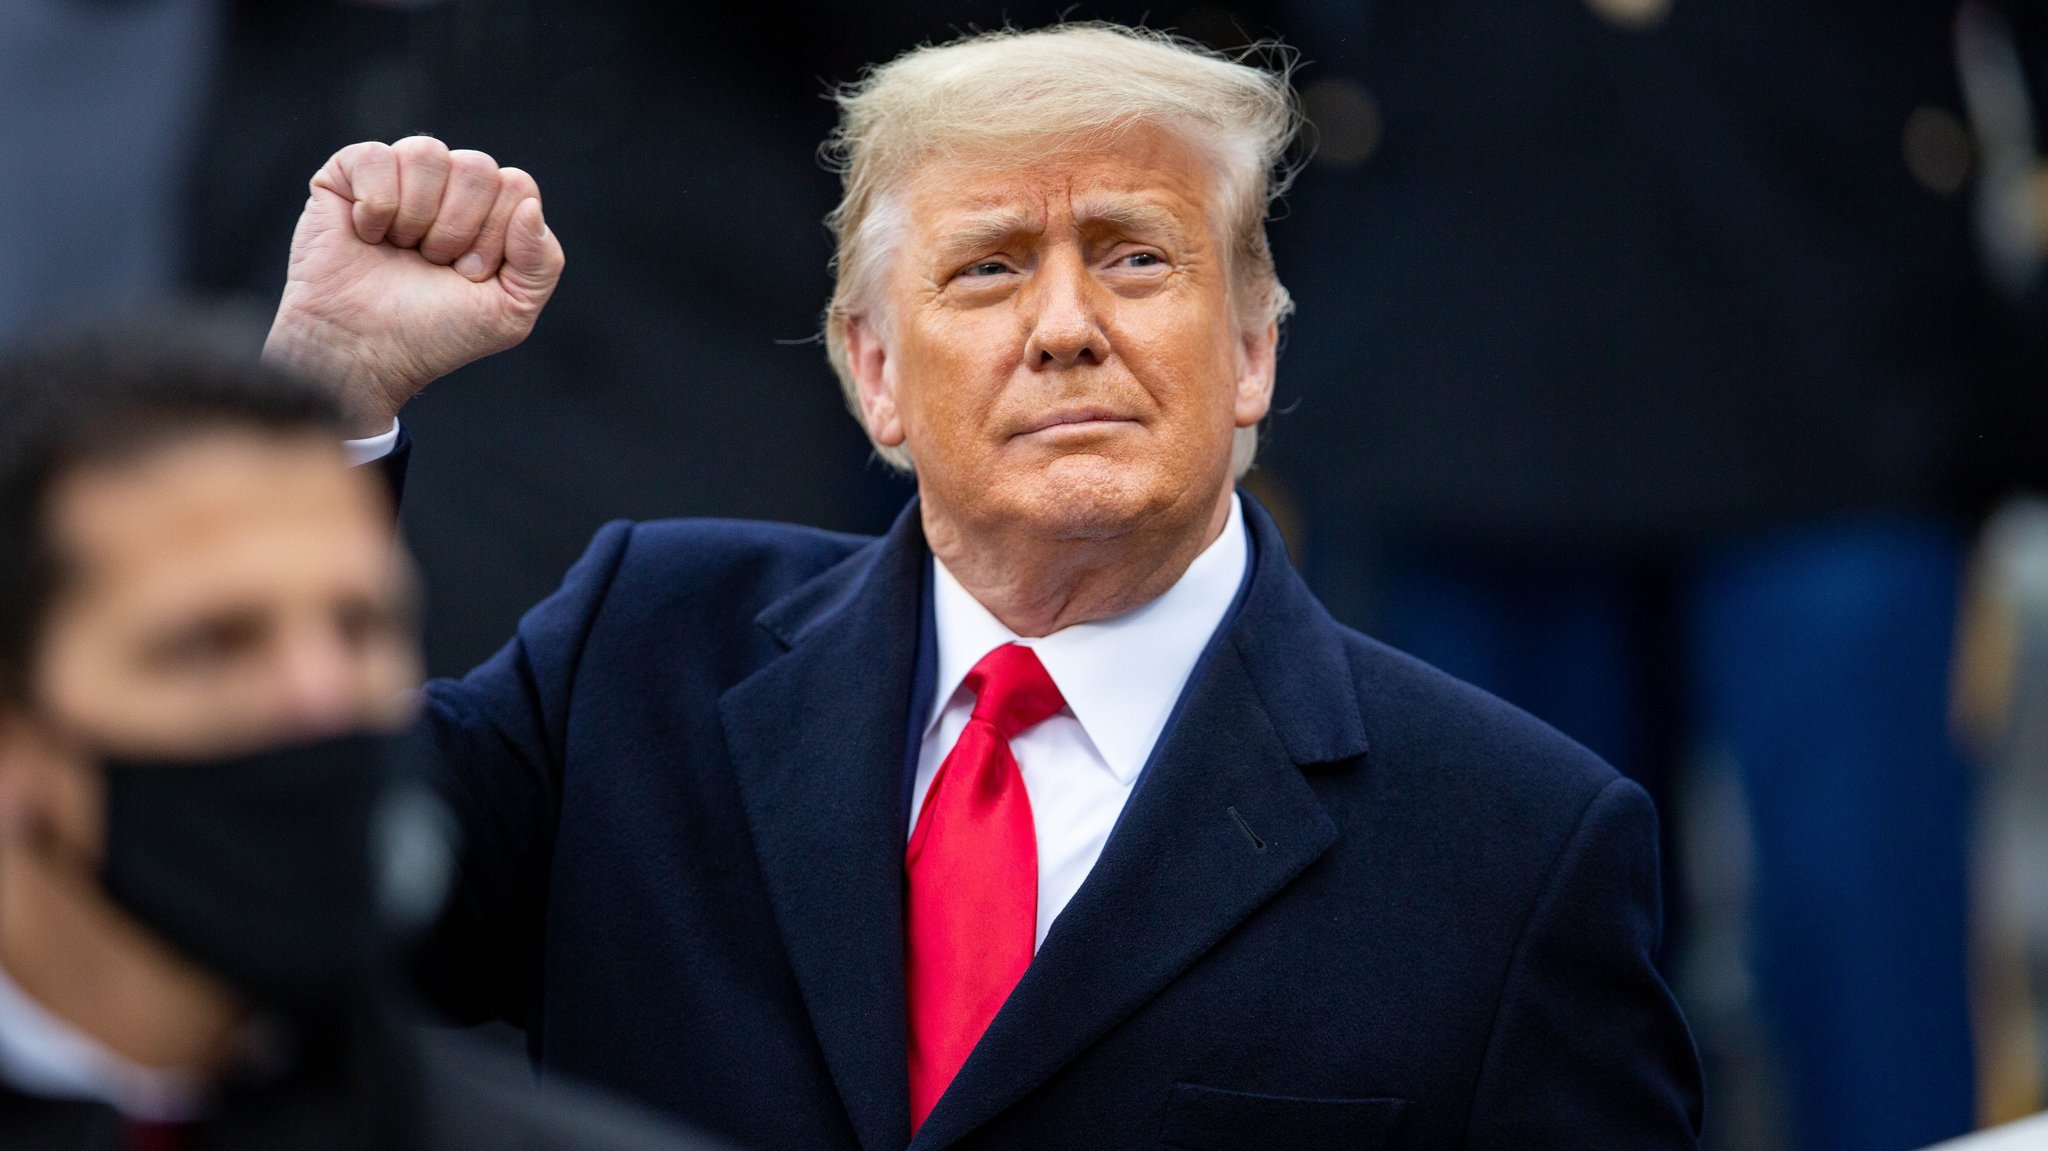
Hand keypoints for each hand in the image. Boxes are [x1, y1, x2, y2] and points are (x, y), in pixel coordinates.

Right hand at [263, 137, 565, 435]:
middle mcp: (448, 185)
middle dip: (457, 229)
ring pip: (428, 153)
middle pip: (478, 167)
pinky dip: (376, 205)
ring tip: (401, 250)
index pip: (516, 185)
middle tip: (433, 264)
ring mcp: (400, 174)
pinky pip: (377, 156)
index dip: (495, 235)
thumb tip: (529, 206)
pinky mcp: (349, 172)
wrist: (363, 351)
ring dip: (417, 216)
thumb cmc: (435, 333)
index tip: (468, 274)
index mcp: (491, 210)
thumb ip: (542, 261)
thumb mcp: (511, 311)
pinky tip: (367, 235)